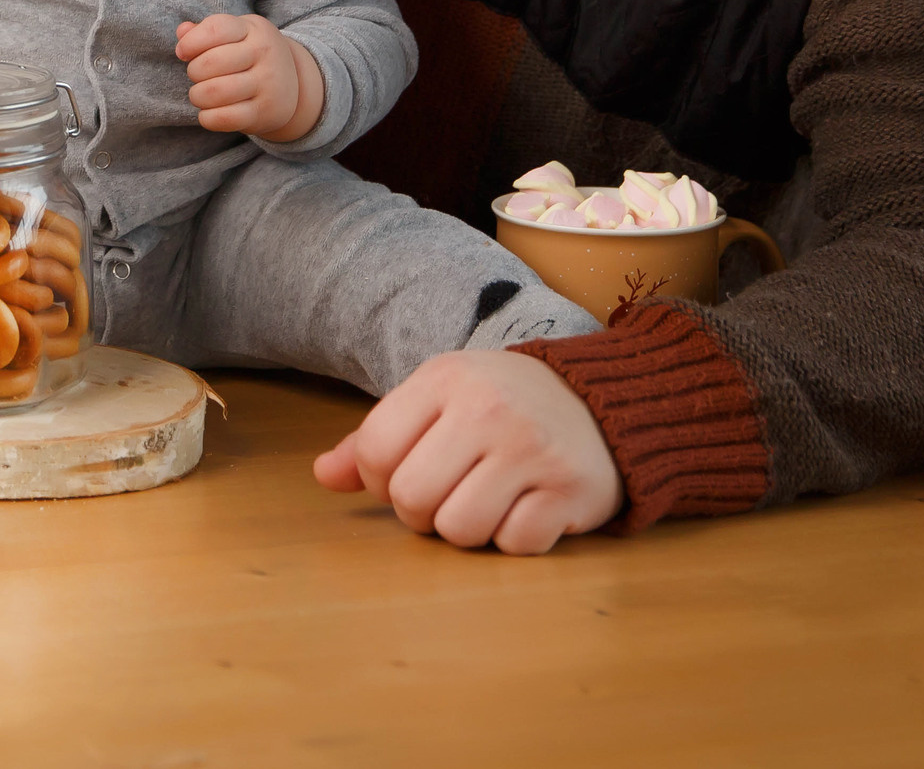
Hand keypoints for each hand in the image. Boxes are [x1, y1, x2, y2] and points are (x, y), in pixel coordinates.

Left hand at [174, 12, 323, 143]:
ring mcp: (267, 83)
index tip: (183, 52)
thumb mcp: (236, 34)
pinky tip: (208, 112)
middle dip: (194, 71)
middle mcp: (264, 53)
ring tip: (200, 95)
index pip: (216, 29)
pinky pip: (225, 118)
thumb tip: (182, 32)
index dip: (191, 42)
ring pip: (214, 92)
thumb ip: (206, 31)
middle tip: (197, 76)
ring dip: (197, 96)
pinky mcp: (265, 112)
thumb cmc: (251, 55)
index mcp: (253, 29)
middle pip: (211, 62)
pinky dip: (208, 118)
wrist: (294, 83)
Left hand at [314, 350, 621, 554]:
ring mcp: (532, 449)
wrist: (601, 400)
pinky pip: (514, 544)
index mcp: (445, 378)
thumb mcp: (437, 400)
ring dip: (467, 530)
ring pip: (459, 530)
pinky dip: (515, 538)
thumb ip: (375, 438)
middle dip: (421, 512)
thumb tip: (322, 475)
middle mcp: (487, 409)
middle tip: (450, 492)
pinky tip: (528, 507)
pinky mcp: (570, 489)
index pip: (375, 451)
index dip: (380, 479)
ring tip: (487, 500)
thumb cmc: (501, 405)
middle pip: (411, 498)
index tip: (408, 470)